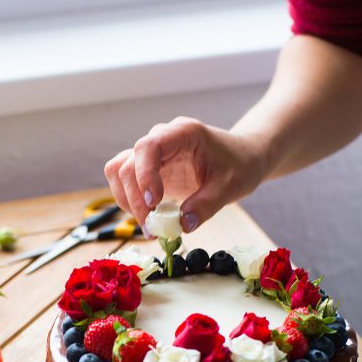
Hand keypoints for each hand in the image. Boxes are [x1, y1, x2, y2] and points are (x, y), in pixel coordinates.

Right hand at [103, 116, 268, 231]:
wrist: (243, 158)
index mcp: (182, 133)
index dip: (145, 176)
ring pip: (119, 172)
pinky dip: (129, 201)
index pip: (148, 147)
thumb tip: (182, 225)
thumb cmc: (239, 165)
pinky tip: (147, 218)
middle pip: (128, 164)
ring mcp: (152, 154)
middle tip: (152, 228)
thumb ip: (206, 205)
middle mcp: (161, 139)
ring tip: (148, 225)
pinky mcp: (148, 169)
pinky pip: (125, 181)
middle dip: (135, 199)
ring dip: (127, 200)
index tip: (155, 204)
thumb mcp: (229, 187)